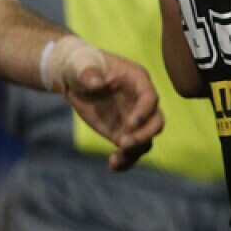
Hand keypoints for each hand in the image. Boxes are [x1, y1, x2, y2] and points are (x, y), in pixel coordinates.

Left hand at [61, 50, 164, 171]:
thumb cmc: (82, 64)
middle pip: (156, 121)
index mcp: (138, 81)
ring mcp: (133, 119)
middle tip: (123, 143)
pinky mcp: (122, 132)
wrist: (74, 77)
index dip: (144, 112)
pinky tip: (113, 166)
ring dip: (135, 151)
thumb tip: (95, 83)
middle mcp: (141, 102)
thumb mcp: (82, 64)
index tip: (129, 124)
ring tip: (116, 159)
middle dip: (144, 134)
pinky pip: (131, 150)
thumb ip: (89, 72)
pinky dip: (125, 160)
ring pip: (146, 139)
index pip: (150, 98)